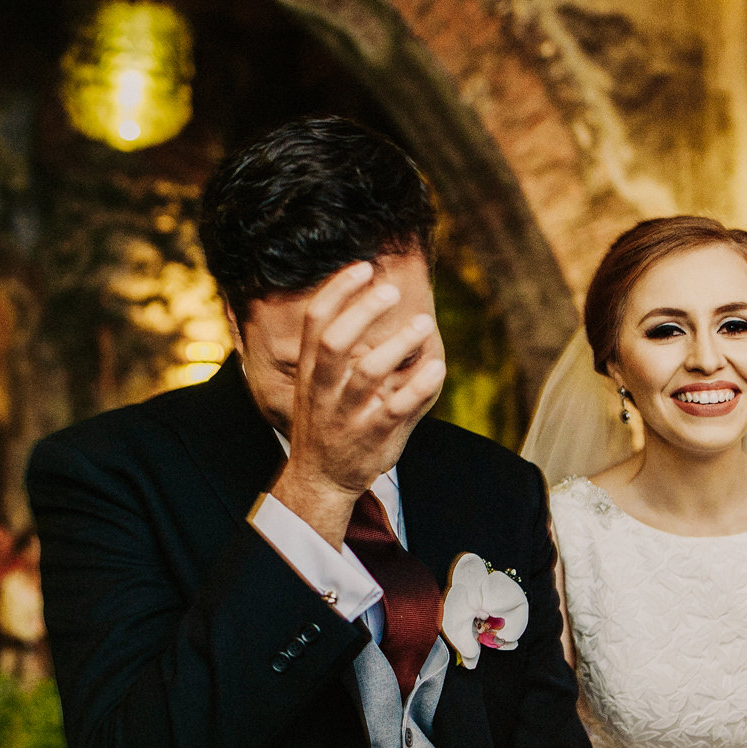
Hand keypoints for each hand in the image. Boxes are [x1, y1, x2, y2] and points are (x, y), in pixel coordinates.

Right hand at [269, 263, 445, 543]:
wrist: (320, 481)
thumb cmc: (328, 424)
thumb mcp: (320, 385)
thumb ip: (344, 350)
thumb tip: (376, 299)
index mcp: (311, 371)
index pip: (315, 321)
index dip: (337, 289)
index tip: (364, 267)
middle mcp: (324, 390)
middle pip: (334, 342)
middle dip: (363, 311)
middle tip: (391, 290)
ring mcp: (346, 415)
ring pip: (368, 373)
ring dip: (398, 344)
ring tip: (422, 322)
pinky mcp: (372, 437)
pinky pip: (396, 409)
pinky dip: (419, 386)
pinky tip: (436, 366)